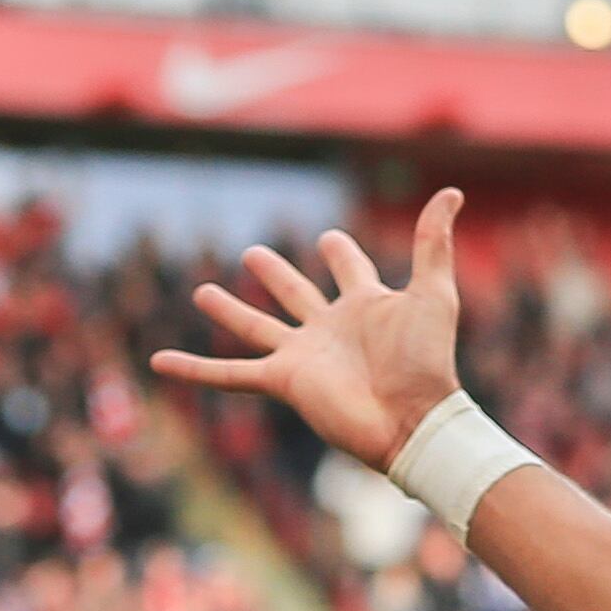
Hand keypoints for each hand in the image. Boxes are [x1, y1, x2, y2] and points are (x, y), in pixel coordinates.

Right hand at [152, 189, 471, 472]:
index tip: (330, 240)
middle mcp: (332, 328)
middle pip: (296, 293)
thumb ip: (434, 243)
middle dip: (276, 275)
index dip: (340, 253)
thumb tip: (452, 192)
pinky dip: (194, 370)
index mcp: (366, 305)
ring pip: (257, 327)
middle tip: (254, 254)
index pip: (348, 268)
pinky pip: (230, 374)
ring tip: (202, 291)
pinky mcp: (285, 380)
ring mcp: (305, 355)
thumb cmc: (428, 361)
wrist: (414, 418)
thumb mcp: (434, 293)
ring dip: (230, 312)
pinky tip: (159, 361)